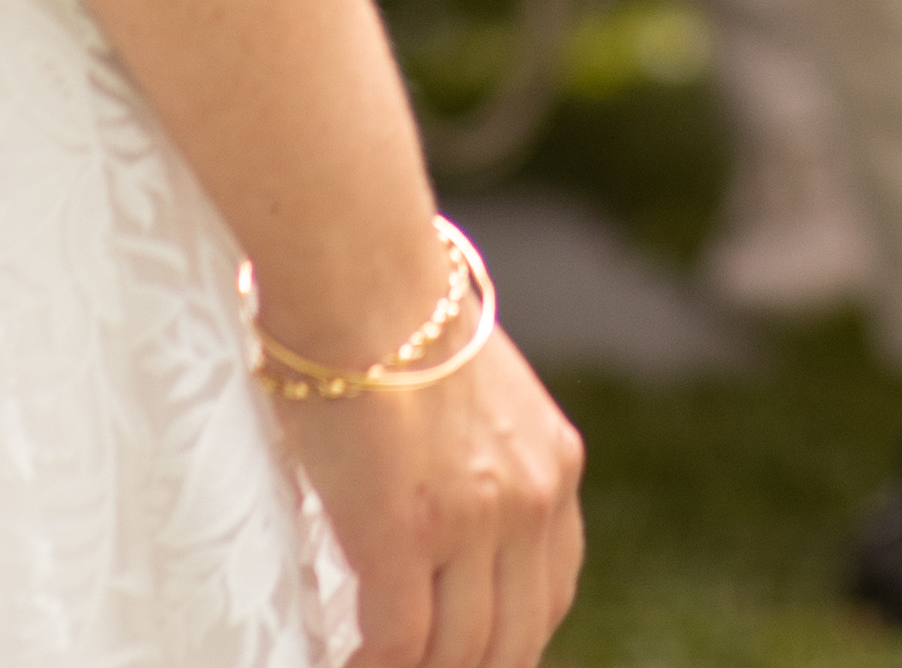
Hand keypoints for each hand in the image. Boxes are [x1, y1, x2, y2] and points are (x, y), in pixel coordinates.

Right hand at [273, 326, 583, 667]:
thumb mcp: (478, 390)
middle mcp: (531, 499)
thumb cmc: (393, 313)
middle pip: (513, 640)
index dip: (507, 641)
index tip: (467, 652)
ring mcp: (474, 521)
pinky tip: (346, 662)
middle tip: (420, 667)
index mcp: (555, 463)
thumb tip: (446, 494)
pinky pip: (398, 643)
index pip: (550, 593)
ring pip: (456, 653)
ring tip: (373, 665)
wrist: (361, 272)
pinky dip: (371, 667)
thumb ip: (483, 451)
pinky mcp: (406, 533)